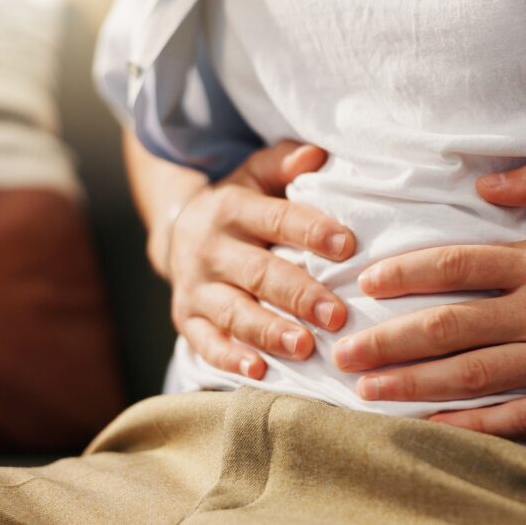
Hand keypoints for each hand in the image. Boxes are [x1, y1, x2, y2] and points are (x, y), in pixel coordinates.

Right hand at [169, 141, 355, 378]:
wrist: (178, 235)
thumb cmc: (240, 208)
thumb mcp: (255, 176)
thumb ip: (284, 164)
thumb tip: (315, 154)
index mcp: (231, 208)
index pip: (276, 219)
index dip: (311, 231)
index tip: (348, 246)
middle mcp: (209, 247)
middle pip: (258, 272)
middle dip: (299, 294)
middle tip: (337, 315)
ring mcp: (195, 287)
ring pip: (233, 312)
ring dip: (269, 331)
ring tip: (305, 346)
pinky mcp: (186, 319)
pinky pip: (205, 343)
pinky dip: (230, 359)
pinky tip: (259, 372)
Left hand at [332, 159, 525, 437]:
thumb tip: (482, 181)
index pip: (457, 266)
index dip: (406, 275)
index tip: (366, 285)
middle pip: (451, 328)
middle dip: (390, 341)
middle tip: (343, 353)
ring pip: (475, 376)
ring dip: (416, 385)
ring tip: (368, 393)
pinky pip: (522, 417)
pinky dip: (476, 427)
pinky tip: (436, 430)